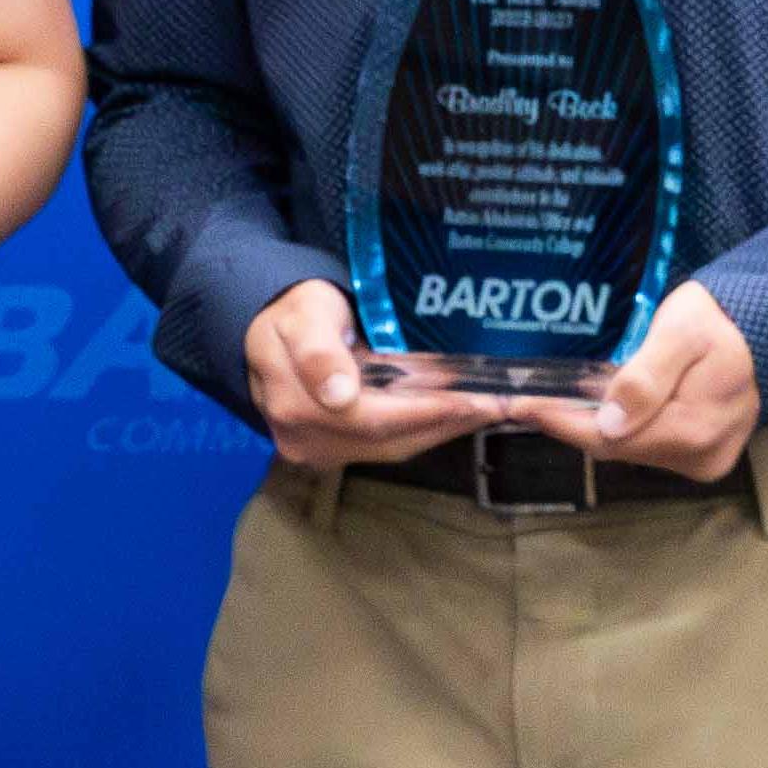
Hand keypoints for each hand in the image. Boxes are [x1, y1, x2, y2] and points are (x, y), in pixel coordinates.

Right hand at [239, 277, 506, 471]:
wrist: (269, 330)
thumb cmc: (294, 314)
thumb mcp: (303, 315)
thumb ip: (317, 351)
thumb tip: (339, 396)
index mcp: (296, 406)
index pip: (373, 418)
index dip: (427, 410)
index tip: (475, 398)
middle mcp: (306, 441)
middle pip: (390, 439)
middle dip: (447, 420)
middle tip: (499, 402)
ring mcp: (319, 452)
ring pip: (394, 446)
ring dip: (442, 427)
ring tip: (486, 407)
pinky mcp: (334, 453)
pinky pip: (388, 445)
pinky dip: (425, 428)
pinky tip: (453, 412)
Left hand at [515, 280, 762, 480]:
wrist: (766, 325)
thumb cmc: (720, 321)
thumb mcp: (680, 333)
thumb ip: (646, 377)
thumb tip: (611, 423)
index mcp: (694, 430)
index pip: (609, 438)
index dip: (561, 422)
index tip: (519, 407)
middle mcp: (700, 456)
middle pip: (616, 447)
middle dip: (572, 422)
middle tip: (529, 399)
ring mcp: (703, 460)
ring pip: (630, 449)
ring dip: (595, 426)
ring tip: (557, 398)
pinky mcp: (703, 455)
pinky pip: (648, 446)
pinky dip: (622, 428)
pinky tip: (601, 406)